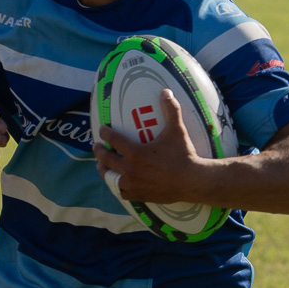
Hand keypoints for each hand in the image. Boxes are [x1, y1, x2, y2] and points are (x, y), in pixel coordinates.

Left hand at [92, 90, 210, 204]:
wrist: (192, 181)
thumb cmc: (184, 155)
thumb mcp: (177, 130)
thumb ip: (170, 110)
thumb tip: (166, 91)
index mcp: (136, 152)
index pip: (114, 140)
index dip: (106, 133)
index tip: (102, 130)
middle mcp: (130, 169)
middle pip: (107, 159)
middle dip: (99, 151)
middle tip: (96, 146)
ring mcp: (134, 184)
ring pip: (110, 178)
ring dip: (104, 170)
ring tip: (102, 166)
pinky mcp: (140, 195)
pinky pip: (122, 192)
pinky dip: (118, 187)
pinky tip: (117, 183)